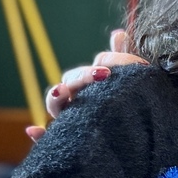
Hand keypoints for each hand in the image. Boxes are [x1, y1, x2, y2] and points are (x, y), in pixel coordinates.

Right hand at [26, 29, 146, 140]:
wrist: (144, 143)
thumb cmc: (133, 109)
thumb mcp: (131, 83)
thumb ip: (123, 59)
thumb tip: (118, 33)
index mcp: (91, 87)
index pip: (87, 71)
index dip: (100, 66)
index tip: (121, 68)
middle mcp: (78, 102)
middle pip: (70, 83)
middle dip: (83, 76)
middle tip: (103, 74)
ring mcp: (72, 121)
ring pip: (56, 106)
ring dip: (55, 97)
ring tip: (62, 92)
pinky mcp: (70, 144)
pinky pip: (47, 141)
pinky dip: (38, 135)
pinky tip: (34, 129)